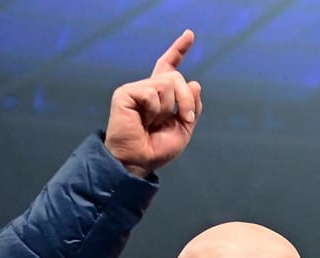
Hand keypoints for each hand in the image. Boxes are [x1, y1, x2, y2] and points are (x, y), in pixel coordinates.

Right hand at [104, 30, 203, 176]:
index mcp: (160, 94)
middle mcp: (147, 87)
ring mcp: (136, 89)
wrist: (139, 161)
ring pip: (166, 83)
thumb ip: (191, 106)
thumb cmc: (158, 148)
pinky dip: (155, 110)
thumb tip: (194, 82)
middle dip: (186, 100)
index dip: (179, 49)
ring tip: (154, 123)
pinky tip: (144, 121)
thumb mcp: (183, 128)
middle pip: (176, 76)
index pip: (169, 66)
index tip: (189, 34)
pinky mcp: (125, 93)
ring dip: (169, 108)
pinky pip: (152, 93)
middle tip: (183, 118)